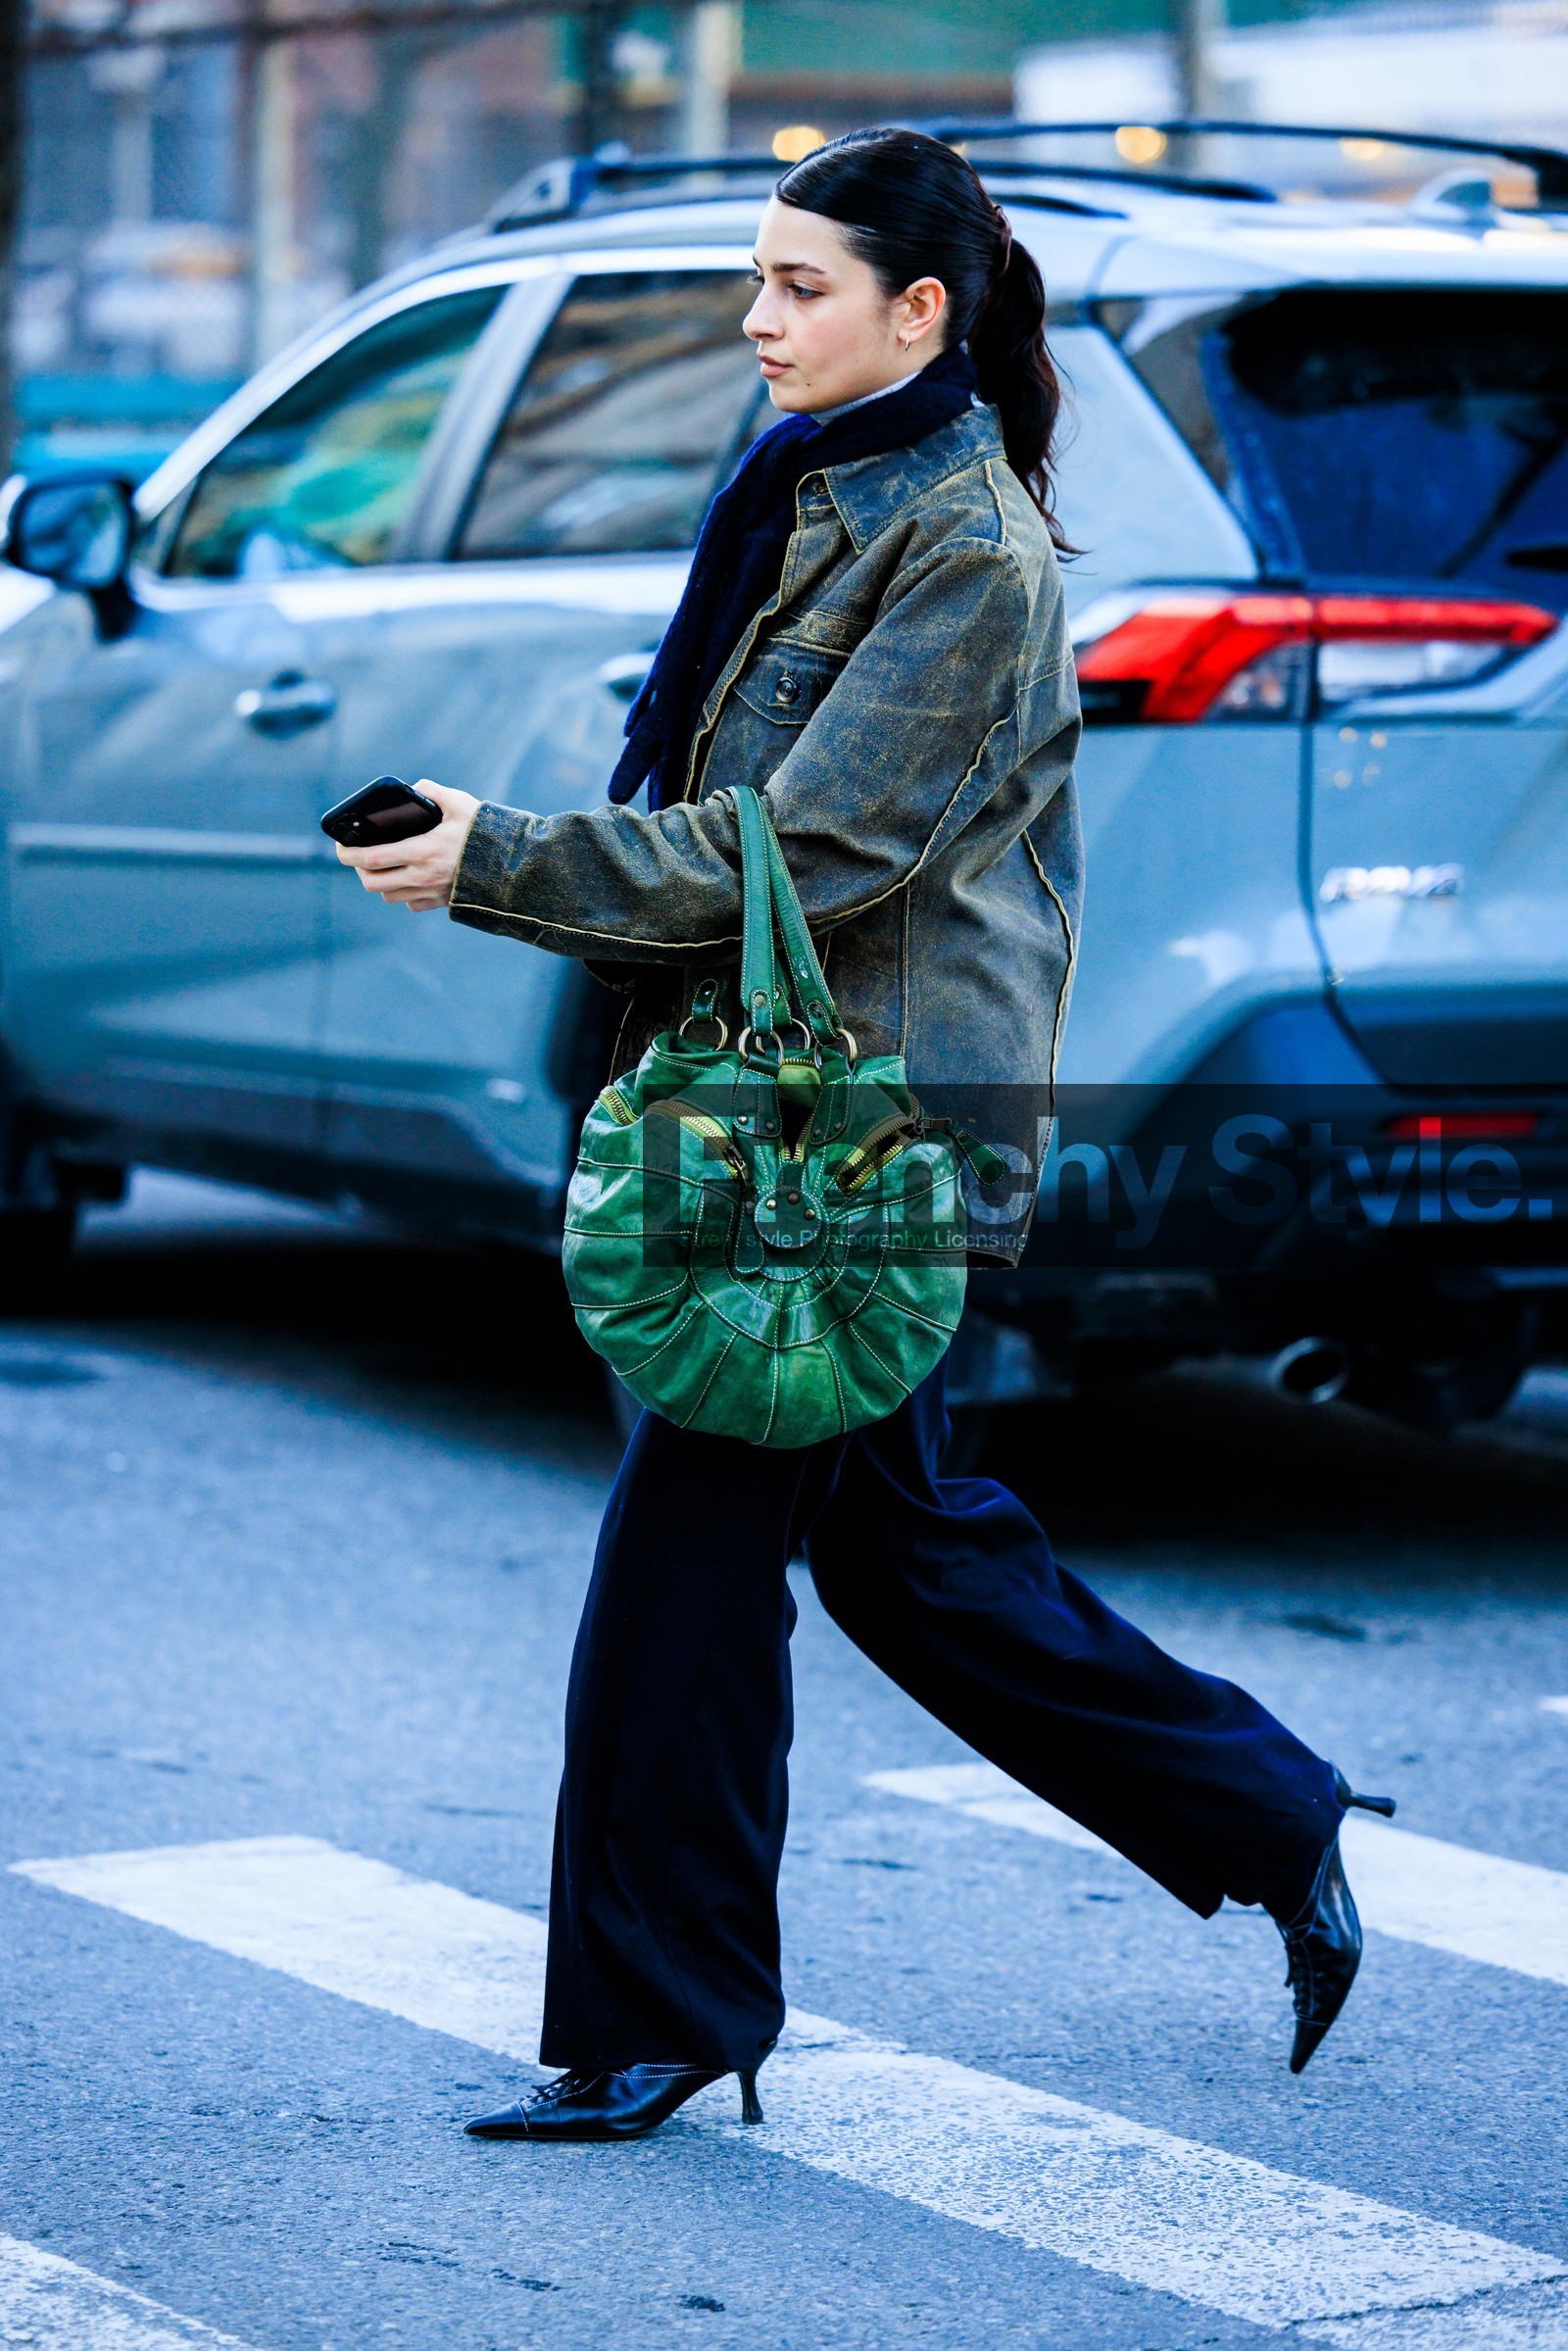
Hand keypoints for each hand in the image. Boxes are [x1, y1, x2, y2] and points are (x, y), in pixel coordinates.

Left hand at [335, 778, 480, 911]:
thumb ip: (433, 791)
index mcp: (421, 851)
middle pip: (372, 883)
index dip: (348, 854)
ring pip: (388, 896)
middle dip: (360, 870)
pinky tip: (409, 878)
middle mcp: (421, 877)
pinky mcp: (441, 903)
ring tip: (383, 866)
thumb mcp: (461, 804)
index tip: (340, 847)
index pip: (372, 858)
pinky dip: (403, 893)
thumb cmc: (486, 834)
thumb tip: (415, 786)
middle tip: (360, 856)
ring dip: (380, 882)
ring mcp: (430, 893)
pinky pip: (410, 904)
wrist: (513, 868)